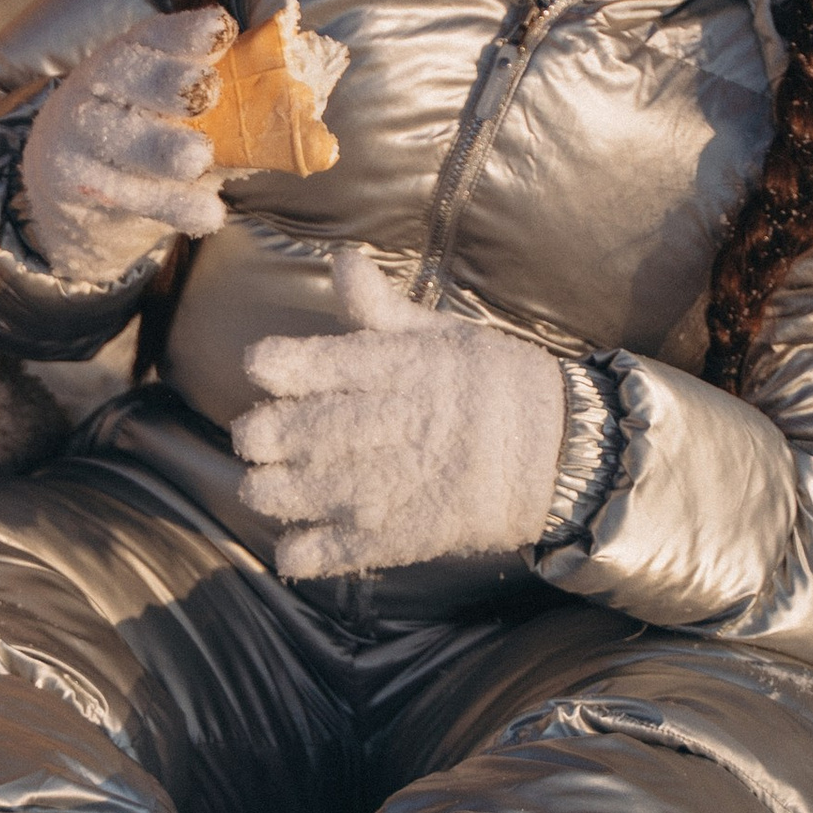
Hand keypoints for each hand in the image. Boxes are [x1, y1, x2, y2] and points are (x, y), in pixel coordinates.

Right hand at [17, 10, 231, 283]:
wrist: (78, 195)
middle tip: (206, 91)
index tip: (222, 30)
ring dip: (160, 147)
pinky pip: (119, 193)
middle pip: (127, 72)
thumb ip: (232, 116)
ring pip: (118, 136)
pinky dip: (167, 205)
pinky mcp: (67, 179)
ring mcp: (77, 130)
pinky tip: (208, 214)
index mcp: (132, 55)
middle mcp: (99, 83)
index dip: (187, 33)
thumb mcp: (185, 120)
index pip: (156, 36)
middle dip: (169, 80)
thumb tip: (305, 127)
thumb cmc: (150, 142)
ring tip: (198, 158)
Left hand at [231, 246, 565, 577]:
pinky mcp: (395, 539)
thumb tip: (339, 259)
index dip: (269, 366)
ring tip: (263, 484)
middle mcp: (377, 428)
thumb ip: (378, 305)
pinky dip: (299, 553)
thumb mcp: (439, 333)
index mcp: (386, 370)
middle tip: (256, 434)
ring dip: (264, 491)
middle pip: (285, 432)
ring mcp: (384, 489)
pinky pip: (330, 552)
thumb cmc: (493, 383)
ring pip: (293, 493)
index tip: (264, 368)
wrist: (556, 455)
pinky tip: (292, 545)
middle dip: (256, 434)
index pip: (299, 365)